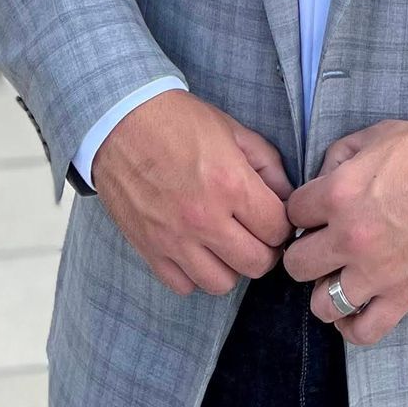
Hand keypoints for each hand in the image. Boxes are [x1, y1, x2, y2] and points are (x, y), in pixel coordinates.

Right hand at [91, 91, 292, 297]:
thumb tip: (287, 197)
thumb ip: (268, 166)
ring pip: (221, 283)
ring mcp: (174, 239)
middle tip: (256, 233)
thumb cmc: (178, 121)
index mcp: (230, 184)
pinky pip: (183, 285)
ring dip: (230, 266)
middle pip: (257, 263)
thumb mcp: (233, 130)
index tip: (274, 216)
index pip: (278, 229)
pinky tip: (196, 250)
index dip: (282, 224)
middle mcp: (204, 218)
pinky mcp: (149, 249)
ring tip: (225, 244)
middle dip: (264, 249)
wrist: (120, 120)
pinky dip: (194, 274)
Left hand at [281, 119, 407, 346]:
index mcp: (339, 193)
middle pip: (296, 264)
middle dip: (305, 252)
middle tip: (324, 244)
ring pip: (322, 305)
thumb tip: (321, 181)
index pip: (292, 214)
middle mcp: (351, 237)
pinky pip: (364, 331)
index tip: (316, 212)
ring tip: (339, 276)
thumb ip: (338, 156)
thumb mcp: (376, 135)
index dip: (302, 211)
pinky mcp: (405, 294)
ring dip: (325, 291)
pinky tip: (355, 307)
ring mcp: (377, 271)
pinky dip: (353, 326)